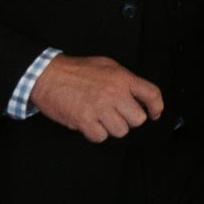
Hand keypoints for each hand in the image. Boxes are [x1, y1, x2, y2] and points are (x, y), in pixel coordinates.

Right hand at [29, 54, 162, 143]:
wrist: (47, 75)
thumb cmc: (76, 70)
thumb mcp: (107, 66)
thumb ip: (124, 80)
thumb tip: (139, 95)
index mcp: (122, 78)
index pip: (152, 94)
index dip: (157, 106)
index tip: (154, 113)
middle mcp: (114, 93)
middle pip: (138, 119)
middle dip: (129, 119)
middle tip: (117, 114)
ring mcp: (100, 108)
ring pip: (121, 131)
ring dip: (111, 127)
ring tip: (101, 117)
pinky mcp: (84, 121)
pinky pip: (100, 137)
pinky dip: (95, 133)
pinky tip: (90, 123)